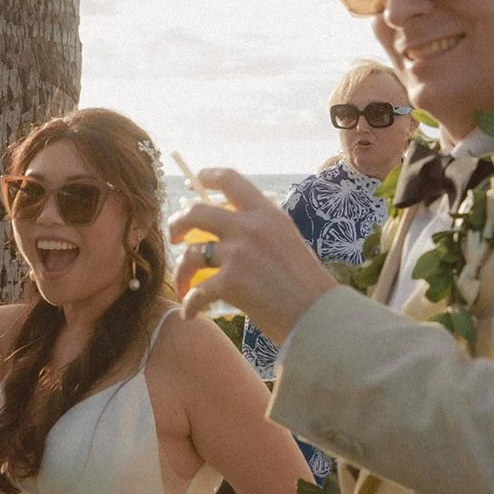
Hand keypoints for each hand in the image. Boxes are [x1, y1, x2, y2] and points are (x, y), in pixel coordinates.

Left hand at [166, 168, 337, 337]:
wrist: (320, 317)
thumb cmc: (307, 285)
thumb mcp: (288, 240)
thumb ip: (260, 228)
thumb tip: (227, 225)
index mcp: (268, 213)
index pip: (230, 180)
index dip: (207, 177)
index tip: (192, 183)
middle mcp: (250, 227)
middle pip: (196, 212)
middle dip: (177, 224)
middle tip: (173, 236)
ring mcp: (238, 253)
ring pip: (191, 254)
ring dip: (182, 271)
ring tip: (183, 285)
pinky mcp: (230, 282)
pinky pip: (197, 291)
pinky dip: (190, 304)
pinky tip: (191, 314)